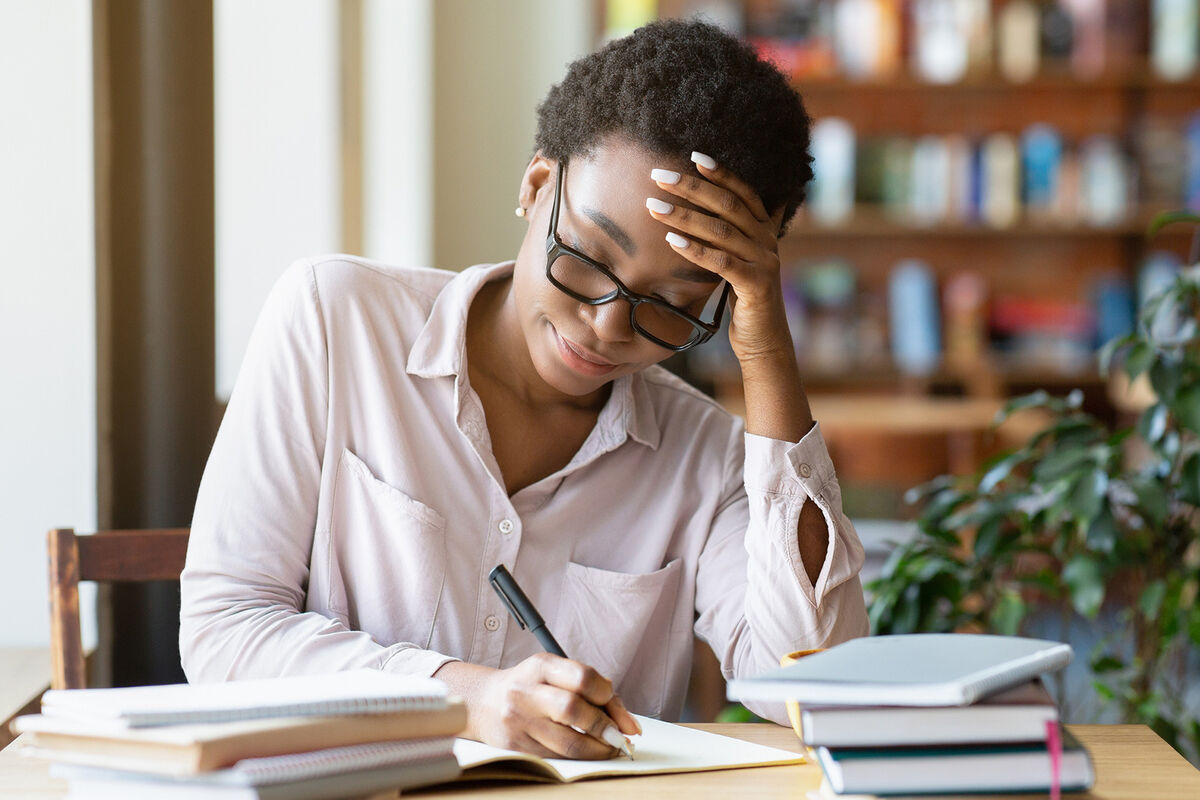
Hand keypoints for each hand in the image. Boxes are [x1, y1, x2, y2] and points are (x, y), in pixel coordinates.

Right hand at [434, 654, 640, 758]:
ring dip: (598, 749)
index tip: (613, 704)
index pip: (582, 677)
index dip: (606, 694)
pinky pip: (557, 757)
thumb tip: (628, 722)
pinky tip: (588, 751)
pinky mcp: (516, 746)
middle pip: (574, 710)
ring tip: (610, 747)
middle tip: (619, 735)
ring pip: (568, 742)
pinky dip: (579, 757)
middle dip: (605, 726)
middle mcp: (526, 692)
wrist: (484, 703)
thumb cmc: (531, 686)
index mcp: (540, 666)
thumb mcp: (556, 673)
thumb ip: (592, 688)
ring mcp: (519, 721)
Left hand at [648, 152, 790, 364]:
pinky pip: (722, 262)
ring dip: (684, 216)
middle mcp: (767, 241)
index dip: (722, 173)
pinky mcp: (756, 284)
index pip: (744, 192)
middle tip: (659, 176)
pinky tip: (671, 241)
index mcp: (764, 231)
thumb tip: (706, 215)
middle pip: (728, 205)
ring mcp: (764, 261)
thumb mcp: (739, 262)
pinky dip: (696, 250)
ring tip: (653, 206)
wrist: (764, 342)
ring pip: (721, 230)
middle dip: (691, 187)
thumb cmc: (744, 301)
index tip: (694, 155)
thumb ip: (731, 237)